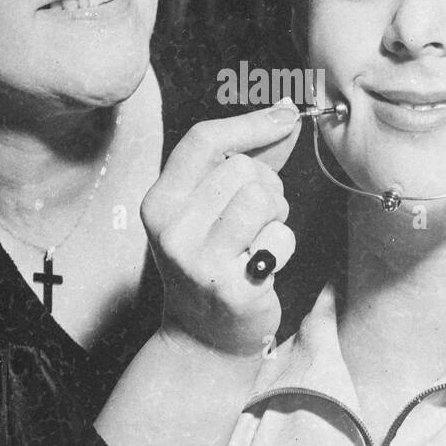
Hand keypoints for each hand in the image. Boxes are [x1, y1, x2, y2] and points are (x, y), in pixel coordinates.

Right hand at [141, 97, 302, 356]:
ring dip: (276, 215)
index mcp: (160, 202)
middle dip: (265, 185)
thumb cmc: (214, 258)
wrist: (204, 336)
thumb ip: (247, 155)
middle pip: (241, 168)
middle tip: (255, 216)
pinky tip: (264, 264)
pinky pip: (280, 238)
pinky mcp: (233, 288)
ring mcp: (199, 262)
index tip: (286, 114)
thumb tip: (284, 109)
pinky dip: (283, 246)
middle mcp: (172, 230)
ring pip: (262, 198)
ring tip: (260, 237)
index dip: (250, 122)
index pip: (203, 140)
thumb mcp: (212, 206)